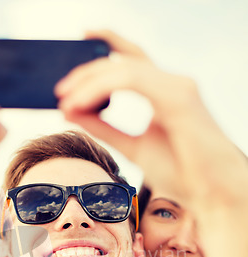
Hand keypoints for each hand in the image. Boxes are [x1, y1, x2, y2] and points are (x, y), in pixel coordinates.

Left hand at [55, 30, 247, 216]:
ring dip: (89, 82)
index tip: (72, 58)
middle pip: (122, 61)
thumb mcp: (133, 147)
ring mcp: (177, 87)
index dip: (104, 48)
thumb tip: (70, 111)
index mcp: (164, 92)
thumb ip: (103, 128)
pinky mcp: (179, 97)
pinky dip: (101, 89)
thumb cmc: (181, 172)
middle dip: (86, 72)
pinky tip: (81, 102)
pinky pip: (132, 80)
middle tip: (59, 91)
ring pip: (124, 68)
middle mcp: (172, 83)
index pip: (130, 61)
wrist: (212, 193)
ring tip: (65, 100)